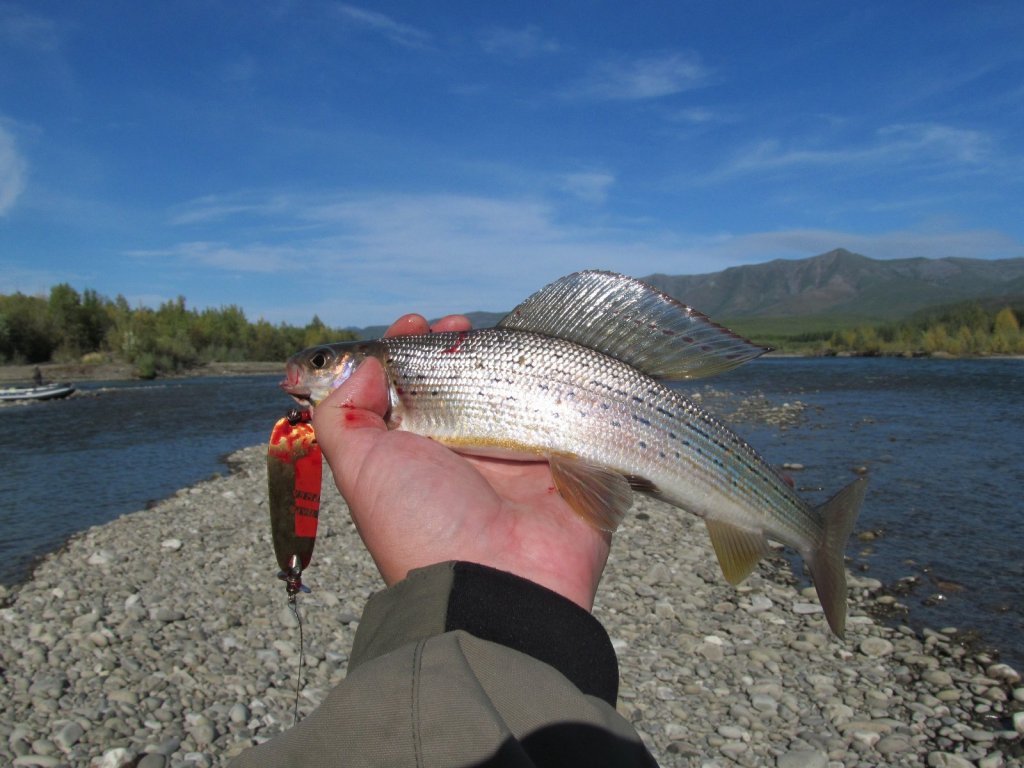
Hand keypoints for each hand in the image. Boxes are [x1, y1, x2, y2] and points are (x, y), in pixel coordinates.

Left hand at [311, 314, 611, 610]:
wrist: (501, 585)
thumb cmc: (421, 524)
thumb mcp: (360, 470)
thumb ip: (343, 416)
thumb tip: (363, 368)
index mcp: (417, 454)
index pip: (411, 389)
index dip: (410, 351)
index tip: (417, 323)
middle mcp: (464, 455)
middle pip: (461, 383)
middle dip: (459, 347)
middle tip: (460, 326)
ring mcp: (518, 457)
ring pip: (511, 390)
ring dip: (505, 356)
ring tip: (498, 334)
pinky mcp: (566, 462)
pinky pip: (566, 412)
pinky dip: (558, 383)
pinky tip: (546, 358)